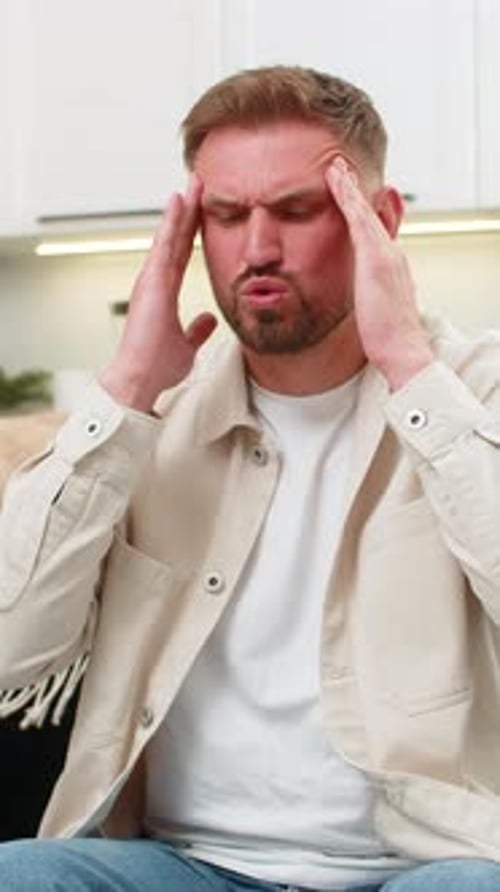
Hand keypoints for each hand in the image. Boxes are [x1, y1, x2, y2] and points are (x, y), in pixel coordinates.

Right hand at [100, 175, 216, 411]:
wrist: (140, 379)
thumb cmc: (156, 367)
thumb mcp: (186, 346)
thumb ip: (197, 330)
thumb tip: (208, 319)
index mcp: (163, 293)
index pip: (181, 253)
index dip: (191, 230)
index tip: (201, 208)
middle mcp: (155, 281)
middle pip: (175, 238)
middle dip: (188, 210)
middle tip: (198, 183)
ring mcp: (151, 280)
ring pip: (169, 235)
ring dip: (182, 208)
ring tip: (193, 182)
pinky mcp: (151, 283)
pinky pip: (164, 245)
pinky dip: (172, 222)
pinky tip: (180, 201)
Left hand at [326, 158, 433, 389]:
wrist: (403, 351)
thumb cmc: (388, 341)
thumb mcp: (376, 315)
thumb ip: (369, 302)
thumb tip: (362, 305)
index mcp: (390, 268)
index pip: (374, 232)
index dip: (362, 213)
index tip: (350, 199)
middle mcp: (391, 255)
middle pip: (372, 214)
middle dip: (356, 192)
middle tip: (341, 169)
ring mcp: (385, 253)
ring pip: (364, 209)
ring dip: (349, 186)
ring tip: (334, 165)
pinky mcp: (376, 257)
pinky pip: (357, 216)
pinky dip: (347, 195)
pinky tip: (334, 177)